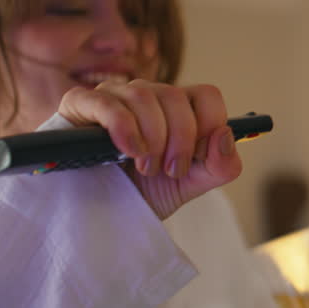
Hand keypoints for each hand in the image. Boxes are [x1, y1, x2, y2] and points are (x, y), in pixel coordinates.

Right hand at [56, 80, 241, 218]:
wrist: (102, 212)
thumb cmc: (146, 190)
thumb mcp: (191, 184)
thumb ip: (221, 165)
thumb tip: (226, 134)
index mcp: (178, 108)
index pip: (207, 95)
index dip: (209, 125)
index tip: (198, 158)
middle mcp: (148, 95)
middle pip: (176, 96)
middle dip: (180, 140)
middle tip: (171, 170)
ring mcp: (115, 95)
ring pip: (143, 96)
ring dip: (152, 137)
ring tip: (147, 168)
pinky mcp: (82, 103)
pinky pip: (107, 103)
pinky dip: (124, 127)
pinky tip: (128, 151)